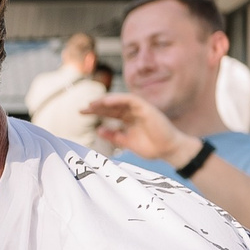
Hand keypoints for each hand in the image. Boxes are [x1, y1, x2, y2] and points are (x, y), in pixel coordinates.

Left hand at [81, 92, 198, 165]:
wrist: (169, 151)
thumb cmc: (152, 147)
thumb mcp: (127, 142)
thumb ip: (113, 136)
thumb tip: (98, 129)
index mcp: (128, 119)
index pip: (109, 112)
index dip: (95, 111)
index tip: (81, 113)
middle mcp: (132, 112)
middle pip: (111, 105)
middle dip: (97, 106)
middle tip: (82, 109)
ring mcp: (139, 109)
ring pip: (119, 100)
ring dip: (106, 101)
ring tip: (92, 104)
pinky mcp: (146, 108)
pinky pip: (131, 99)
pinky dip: (118, 99)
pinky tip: (107, 101)